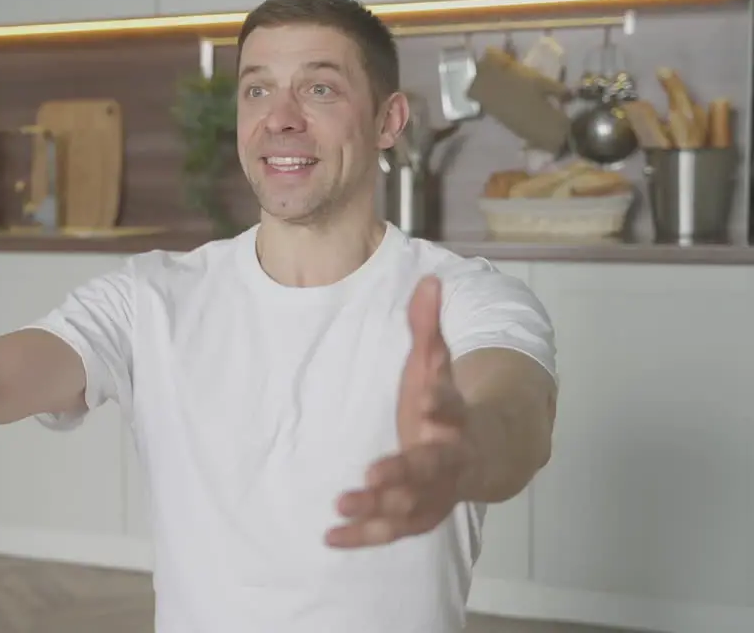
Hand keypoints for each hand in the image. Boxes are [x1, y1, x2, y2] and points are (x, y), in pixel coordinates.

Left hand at [326, 275, 473, 547]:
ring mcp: (438, 492)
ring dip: (380, 508)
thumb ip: (428, 326)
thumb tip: (431, 279)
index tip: (424, 400)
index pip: (450, 407)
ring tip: (342, 505)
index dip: (439, 404)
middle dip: (405, 471)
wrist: (486, 453)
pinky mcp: (420, 513)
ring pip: (414, 505)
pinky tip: (329, 537)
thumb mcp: (437, 363)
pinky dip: (364, 536)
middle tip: (373, 473)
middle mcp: (450, 458)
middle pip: (433, 467)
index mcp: (455, 417)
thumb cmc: (447, 404)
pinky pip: (394, 530)